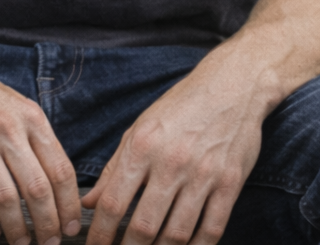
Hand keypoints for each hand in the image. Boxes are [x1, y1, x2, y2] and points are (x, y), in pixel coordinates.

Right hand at [0, 53, 83, 244]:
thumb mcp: (14, 104)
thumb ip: (35, 137)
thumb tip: (58, 184)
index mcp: (29, 116)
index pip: (61, 170)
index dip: (70, 207)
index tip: (71, 227)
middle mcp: (5, 127)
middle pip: (37, 190)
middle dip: (48, 226)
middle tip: (49, 243)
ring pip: (5, 198)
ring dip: (17, 230)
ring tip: (21, 242)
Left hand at [81, 63, 264, 244]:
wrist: (229, 89)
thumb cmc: (177, 109)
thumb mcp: (138, 129)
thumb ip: (113, 168)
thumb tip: (90, 202)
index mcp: (142, 146)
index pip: (115, 201)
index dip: (101, 233)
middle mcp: (170, 162)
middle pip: (145, 225)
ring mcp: (202, 175)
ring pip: (177, 233)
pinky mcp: (229, 184)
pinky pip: (212, 229)